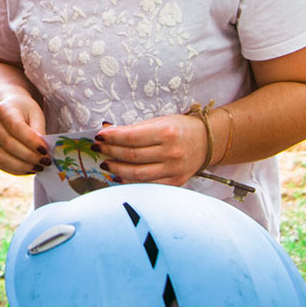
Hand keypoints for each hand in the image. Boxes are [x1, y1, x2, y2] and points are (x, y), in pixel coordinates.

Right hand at [0, 94, 49, 175]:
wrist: (9, 109)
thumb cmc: (25, 112)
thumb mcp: (36, 115)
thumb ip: (38, 132)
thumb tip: (42, 153)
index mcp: (3, 109)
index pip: (16, 128)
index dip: (31, 141)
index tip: (46, 150)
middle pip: (9, 145)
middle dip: (30, 156)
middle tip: (46, 162)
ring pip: (2, 158)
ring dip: (23, 166)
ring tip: (39, 167)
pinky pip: (0, 164)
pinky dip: (16, 170)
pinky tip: (30, 169)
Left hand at [92, 112, 206, 185]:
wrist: (206, 141)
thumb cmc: (180, 128)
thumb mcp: (159, 121)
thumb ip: (134, 128)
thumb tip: (107, 130)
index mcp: (167, 132)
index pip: (132, 138)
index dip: (112, 138)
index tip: (99, 136)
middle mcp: (171, 152)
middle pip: (132, 156)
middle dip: (111, 152)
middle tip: (99, 148)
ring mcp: (174, 170)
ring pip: (137, 174)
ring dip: (117, 169)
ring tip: (106, 163)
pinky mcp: (175, 182)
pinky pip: (147, 185)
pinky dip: (130, 181)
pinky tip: (119, 176)